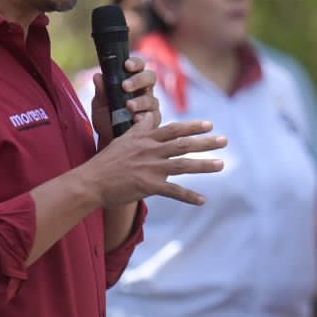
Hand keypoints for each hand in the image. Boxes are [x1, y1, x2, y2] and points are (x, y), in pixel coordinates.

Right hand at [84, 119, 225, 206]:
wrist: (92, 181)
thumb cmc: (106, 161)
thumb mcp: (123, 138)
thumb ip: (140, 129)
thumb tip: (149, 116)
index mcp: (145, 139)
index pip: (173, 129)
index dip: (192, 126)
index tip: (209, 124)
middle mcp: (151, 151)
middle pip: (183, 144)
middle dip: (206, 142)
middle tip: (225, 140)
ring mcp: (150, 168)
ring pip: (183, 165)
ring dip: (204, 165)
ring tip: (221, 164)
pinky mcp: (148, 186)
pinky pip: (173, 192)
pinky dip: (189, 196)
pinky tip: (203, 200)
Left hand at [90, 58, 162, 145]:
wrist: (108, 140)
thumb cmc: (106, 117)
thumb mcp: (100, 104)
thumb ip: (101, 91)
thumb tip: (97, 76)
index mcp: (133, 81)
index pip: (139, 66)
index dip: (136, 63)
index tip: (126, 65)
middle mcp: (144, 91)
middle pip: (150, 78)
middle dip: (138, 80)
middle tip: (125, 86)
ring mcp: (151, 106)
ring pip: (151, 99)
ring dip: (140, 101)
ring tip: (129, 106)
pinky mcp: (153, 121)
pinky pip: (153, 117)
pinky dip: (144, 117)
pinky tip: (136, 120)